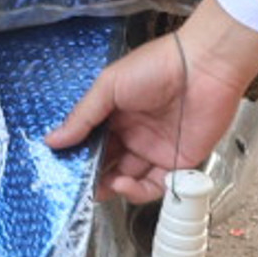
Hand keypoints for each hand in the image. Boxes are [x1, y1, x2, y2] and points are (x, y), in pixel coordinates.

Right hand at [47, 0, 257, 201]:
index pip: (92, 144)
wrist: (203, 66)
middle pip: (109, 164)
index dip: (79, 157)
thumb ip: (83, 117)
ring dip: (113, 187)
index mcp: (116, 114)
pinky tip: (125, 183)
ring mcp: (155, 148)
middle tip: (80, 185)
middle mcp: (135, 133)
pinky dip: (138, 191)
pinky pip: (155, 186)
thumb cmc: (158, 65)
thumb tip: (54, 139)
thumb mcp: (109, 86)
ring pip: (129, 179)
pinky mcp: (177, 161)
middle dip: (93, 177)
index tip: (64, 168)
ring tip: (102, 185)